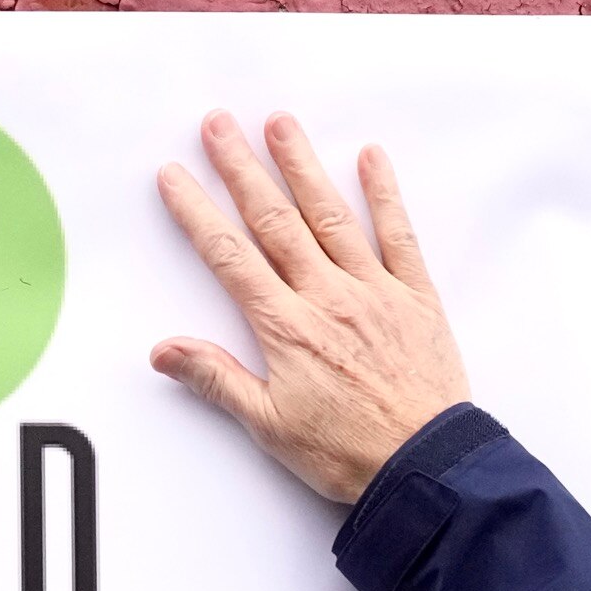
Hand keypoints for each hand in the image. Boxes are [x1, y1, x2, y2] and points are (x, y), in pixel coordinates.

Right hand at [150, 110, 470, 504]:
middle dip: (241, 168)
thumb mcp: (268, 425)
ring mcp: (373, 291)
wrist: (427, 467)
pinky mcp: (415, 298)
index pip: (229, 255)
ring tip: (280, 123)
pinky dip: (385, 194)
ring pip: (330, 215)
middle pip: (274, 220)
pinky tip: (371, 158)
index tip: (174, 175)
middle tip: (219, 124)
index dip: (198, 211)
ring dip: (302, 166)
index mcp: (285, 326)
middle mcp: (326, 295)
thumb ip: (216, 378)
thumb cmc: (347, 452)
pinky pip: (398, 236)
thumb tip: (163, 349)